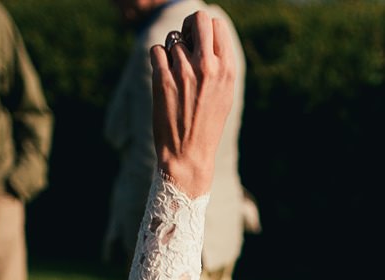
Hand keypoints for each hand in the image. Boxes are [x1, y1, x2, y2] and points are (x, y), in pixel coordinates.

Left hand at [151, 11, 234, 198]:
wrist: (189, 154)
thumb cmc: (207, 124)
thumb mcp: (225, 93)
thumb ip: (219, 64)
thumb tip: (208, 35)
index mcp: (227, 70)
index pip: (217, 24)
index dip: (206, 28)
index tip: (200, 40)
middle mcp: (208, 67)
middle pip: (197, 20)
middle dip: (189, 25)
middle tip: (185, 40)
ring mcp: (184, 71)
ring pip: (174, 39)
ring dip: (173, 52)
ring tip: (176, 74)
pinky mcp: (163, 79)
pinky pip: (157, 50)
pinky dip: (158, 59)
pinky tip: (164, 76)